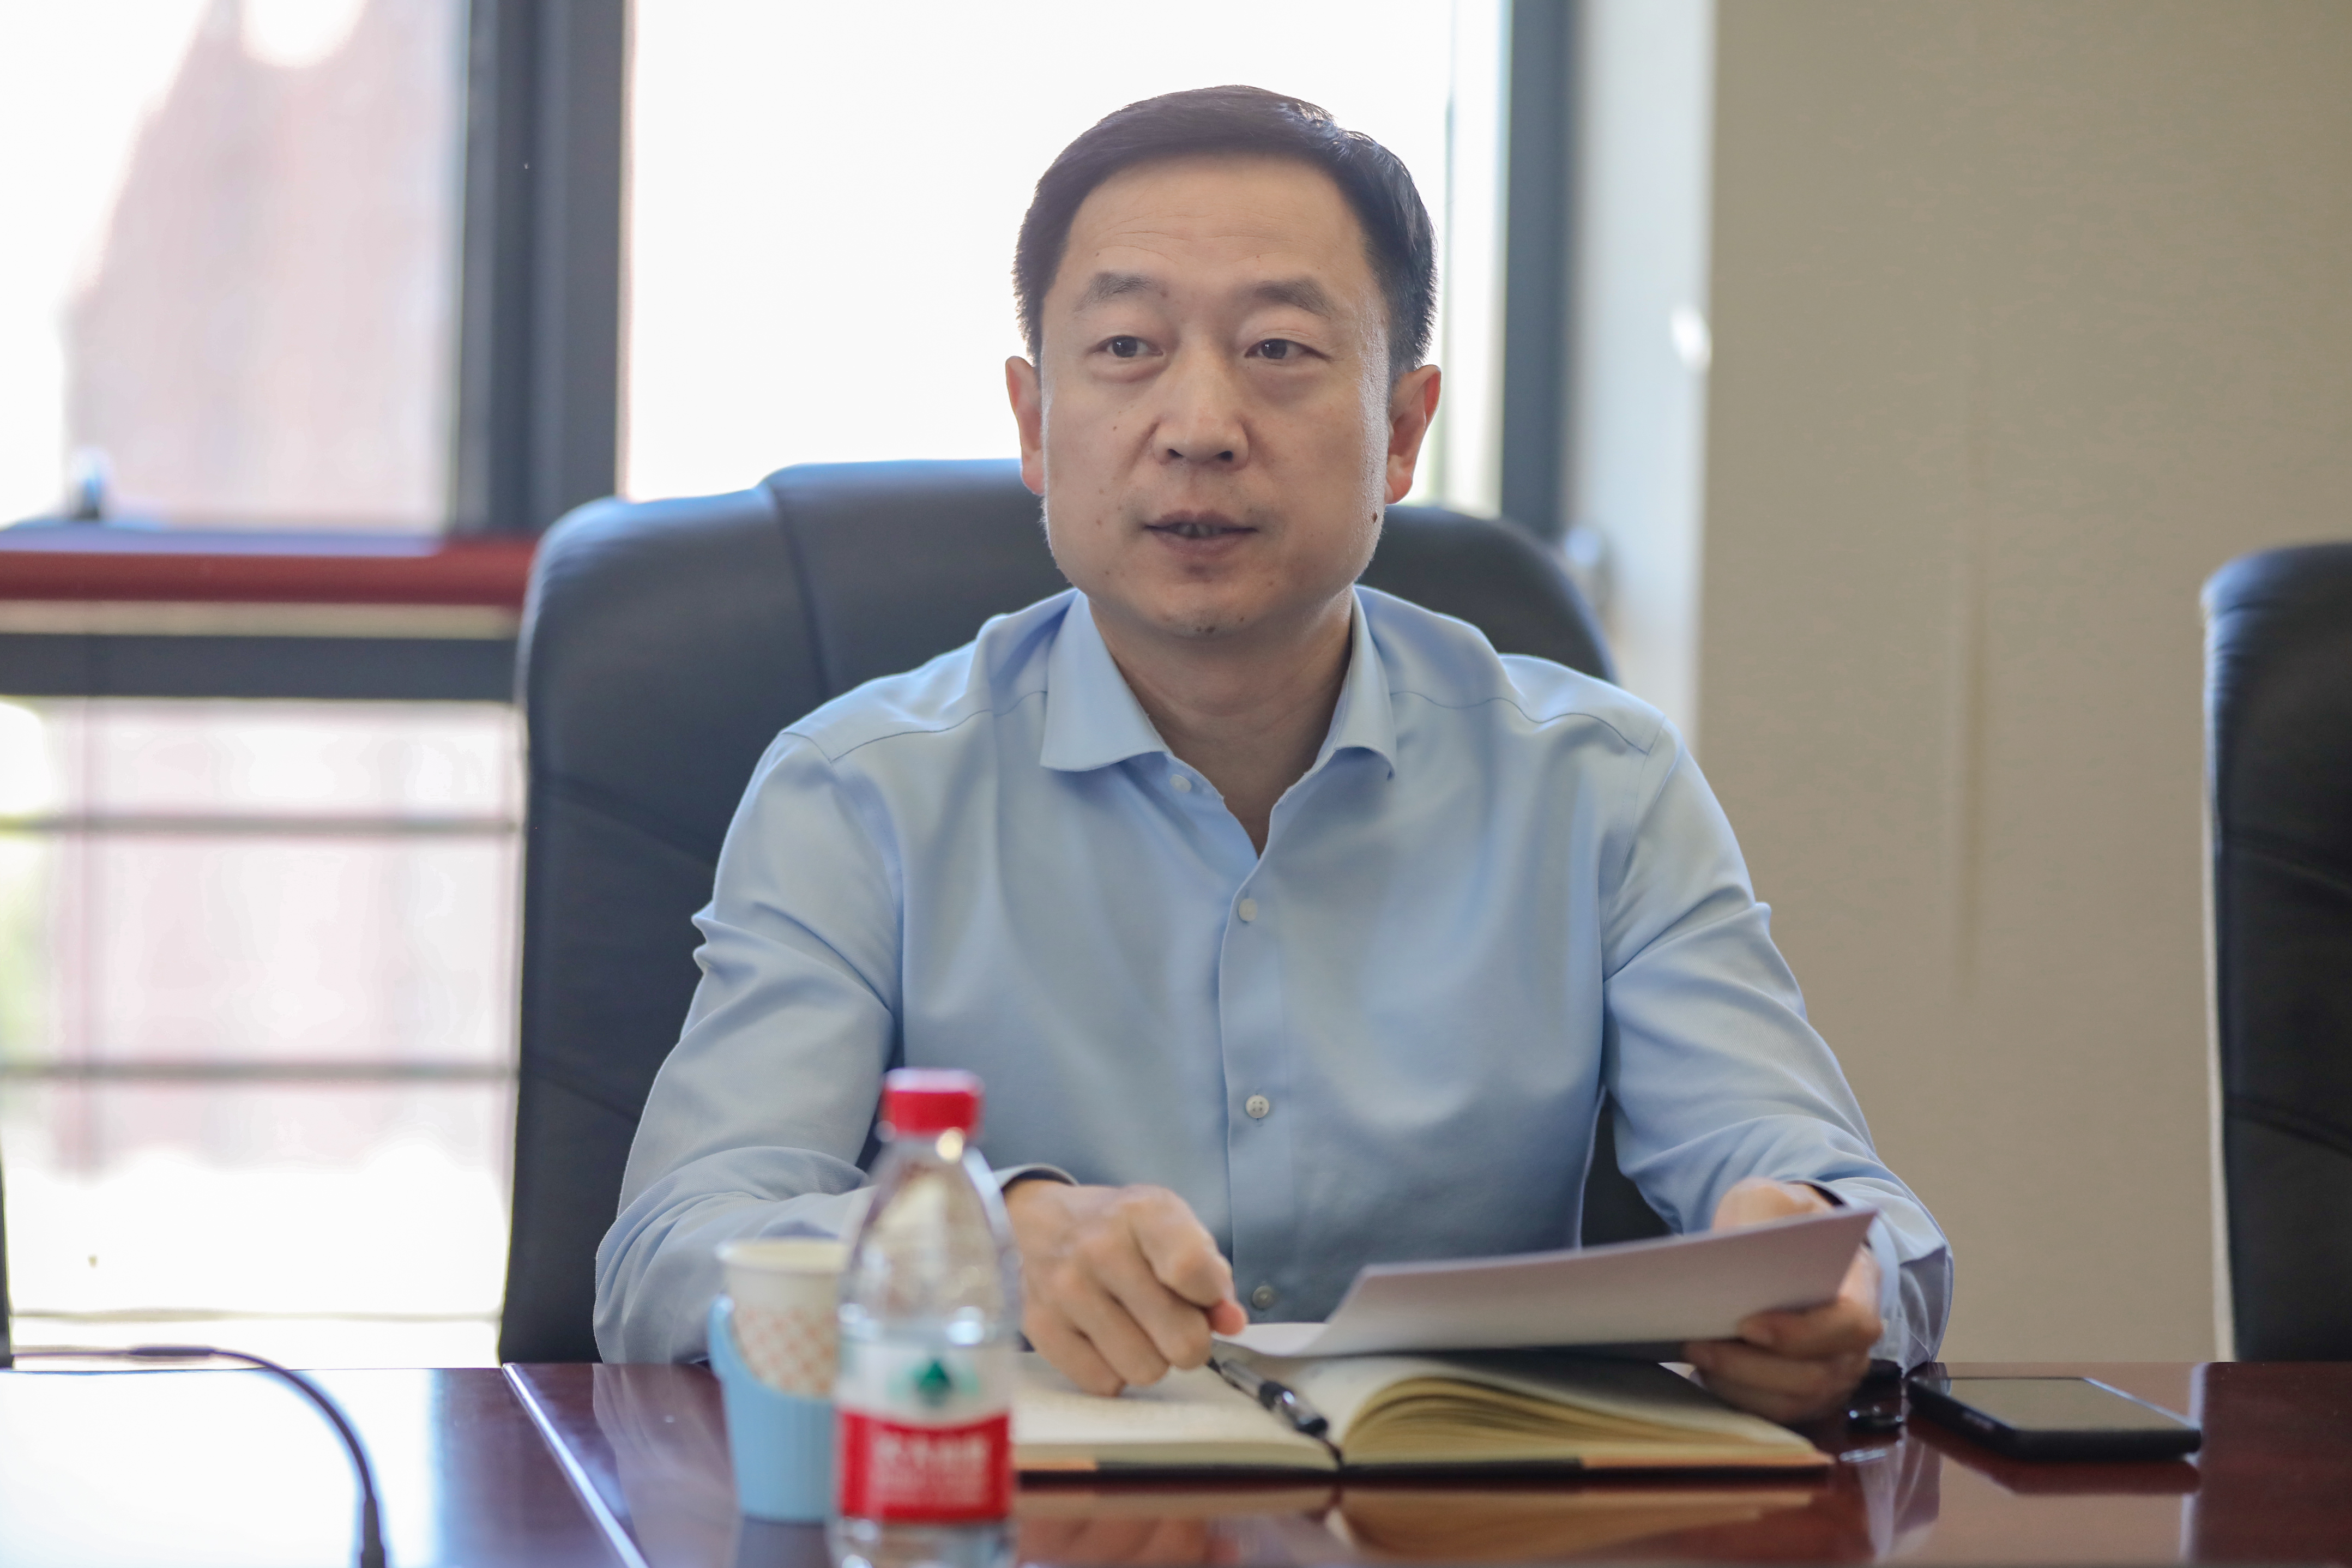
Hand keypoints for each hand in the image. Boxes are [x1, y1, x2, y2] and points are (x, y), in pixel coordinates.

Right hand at [1004, 1181, 1248, 1393]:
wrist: (1044, 1223)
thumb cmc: (1123, 1230)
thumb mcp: (1176, 1228)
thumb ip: (1211, 1274)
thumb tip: (1232, 1323)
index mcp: (1143, 1213)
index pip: (1192, 1271)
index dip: (1211, 1297)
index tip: (1203, 1294)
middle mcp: (1099, 1249)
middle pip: (1180, 1338)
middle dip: (1189, 1339)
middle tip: (1174, 1321)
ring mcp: (1066, 1290)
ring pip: (1145, 1370)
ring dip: (1151, 1358)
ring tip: (1138, 1327)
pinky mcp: (1041, 1327)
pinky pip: (1104, 1383)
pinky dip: (1113, 1369)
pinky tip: (1107, 1338)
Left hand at [1683, 1178, 1880, 1422]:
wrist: (1785, 1247)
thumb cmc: (1782, 1223)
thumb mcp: (1771, 1198)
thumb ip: (1761, 1217)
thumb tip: (1736, 1253)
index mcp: (1860, 1286)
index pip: (1851, 1324)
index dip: (1801, 1333)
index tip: (1747, 1324)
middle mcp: (1854, 1341)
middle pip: (1817, 1375)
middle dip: (1752, 1366)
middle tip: (1698, 1344)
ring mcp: (1834, 1374)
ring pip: (1795, 1401)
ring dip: (1740, 1385)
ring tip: (1696, 1356)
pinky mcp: (1805, 1394)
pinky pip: (1777, 1412)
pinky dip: (1739, 1398)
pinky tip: (1706, 1373)